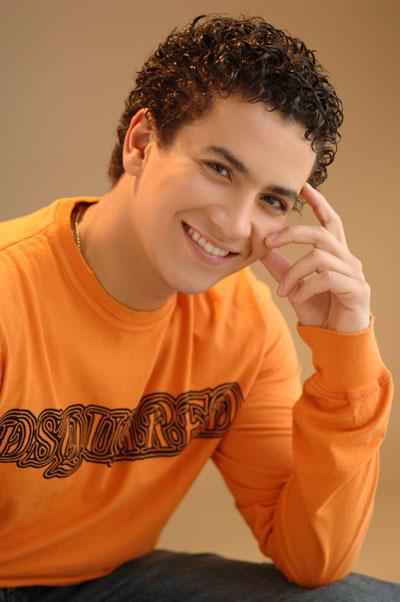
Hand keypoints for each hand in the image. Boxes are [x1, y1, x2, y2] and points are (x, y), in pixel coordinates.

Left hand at [260, 183, 370, 332]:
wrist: (336, 341)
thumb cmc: (319, 311)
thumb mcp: (294, 286)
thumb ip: (281, 267)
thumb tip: (261, 248)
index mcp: (334, 255)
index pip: (329, 221)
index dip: (318, 202)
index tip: (303, 185)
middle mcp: (347, 260)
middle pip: (319, 233)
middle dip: (291, 233)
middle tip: (267, 241)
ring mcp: (354, 274)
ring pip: (318, 257)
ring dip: (294, 273)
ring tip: (283, 291)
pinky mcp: (356, 290)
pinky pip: (327, 278)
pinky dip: (307, 287)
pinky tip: (298, 298)